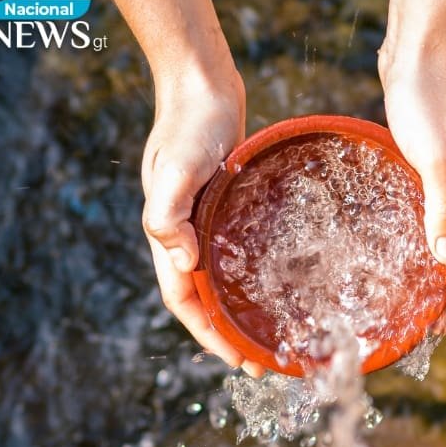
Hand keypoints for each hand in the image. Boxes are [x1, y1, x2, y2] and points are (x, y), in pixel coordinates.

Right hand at [141, 73, 263, 374]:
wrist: (200, 84)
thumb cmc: (190, 124)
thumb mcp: (176, 168)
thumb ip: (168, 214)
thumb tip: (182, 262)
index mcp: (169, 233)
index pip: (185, 300)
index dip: (208, 334)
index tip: (238, 361)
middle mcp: (184, 233)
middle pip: (203, 298)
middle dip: (228, 335)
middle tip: (265, 362)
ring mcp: (203, 219)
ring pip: (220, 278)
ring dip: (239, 309)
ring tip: (271, 333)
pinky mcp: (223, 205)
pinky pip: (235, 251)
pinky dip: (250, 274)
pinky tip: (277, 281)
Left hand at [381, 48, 445, 333]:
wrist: (421, 48)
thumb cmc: (428, 99)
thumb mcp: (435, 157)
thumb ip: (443, 208)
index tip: (434, 331)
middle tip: (417, 324)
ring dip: (436, 271)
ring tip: (407, 296)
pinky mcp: (433, 165)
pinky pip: (434, 216)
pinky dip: (422, 240)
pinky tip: (395, 245)